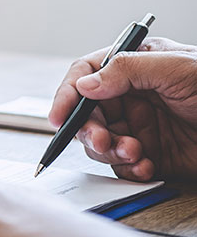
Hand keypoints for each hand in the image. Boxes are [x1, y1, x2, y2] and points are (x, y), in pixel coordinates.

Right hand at [50, 37, 196, 180]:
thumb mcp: (178, 67)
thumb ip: (128, 71)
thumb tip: (85, 84)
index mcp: (135, 67)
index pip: (86, 74)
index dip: (67, 94)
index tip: (58, 116)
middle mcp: (132, 96)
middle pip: (87, 112)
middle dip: (89, 130)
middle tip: (102, 142)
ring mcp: (140, 126)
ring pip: (100, 141)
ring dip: (110, 151)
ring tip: (135, 153)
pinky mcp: (152, 155)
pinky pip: (124, 166)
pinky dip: (130, 169)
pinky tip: (148, 166)